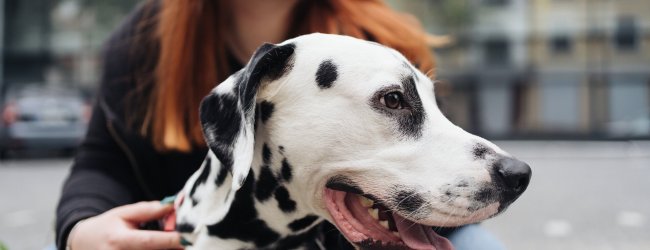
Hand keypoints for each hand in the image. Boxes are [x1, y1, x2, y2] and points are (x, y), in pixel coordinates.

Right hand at [68, 201, 183, 249]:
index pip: (150, 241)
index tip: (190, 236)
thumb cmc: (106, 228)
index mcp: (119, 240)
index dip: (172, 240)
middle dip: (173, 247)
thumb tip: (173, 205)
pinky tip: (163, 247)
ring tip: (174, 241)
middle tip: (187, 238)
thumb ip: (149, 210)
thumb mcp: (124, 214)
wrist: (82, 245)